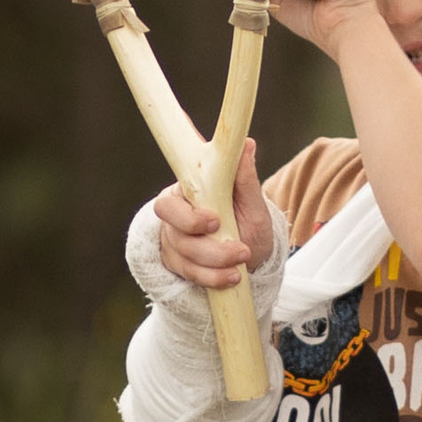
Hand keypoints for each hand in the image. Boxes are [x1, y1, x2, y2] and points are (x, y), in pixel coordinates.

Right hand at [153, 139, 273, 290]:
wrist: (251, 254)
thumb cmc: (248, 221)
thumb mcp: (252, 202)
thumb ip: (244, 177)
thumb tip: (247, 144)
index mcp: (186, 194)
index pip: (169, 202)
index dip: (188, 215)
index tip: (215, 221)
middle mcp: (174, 218)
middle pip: (172, 231)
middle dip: (202, 243)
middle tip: (236, 247)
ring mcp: (174, 243)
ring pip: (185, 255)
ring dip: (216, 262)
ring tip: (243, 260)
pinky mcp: (179, 265)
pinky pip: (190, 275)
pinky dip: (213, 278)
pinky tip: (232, 276)